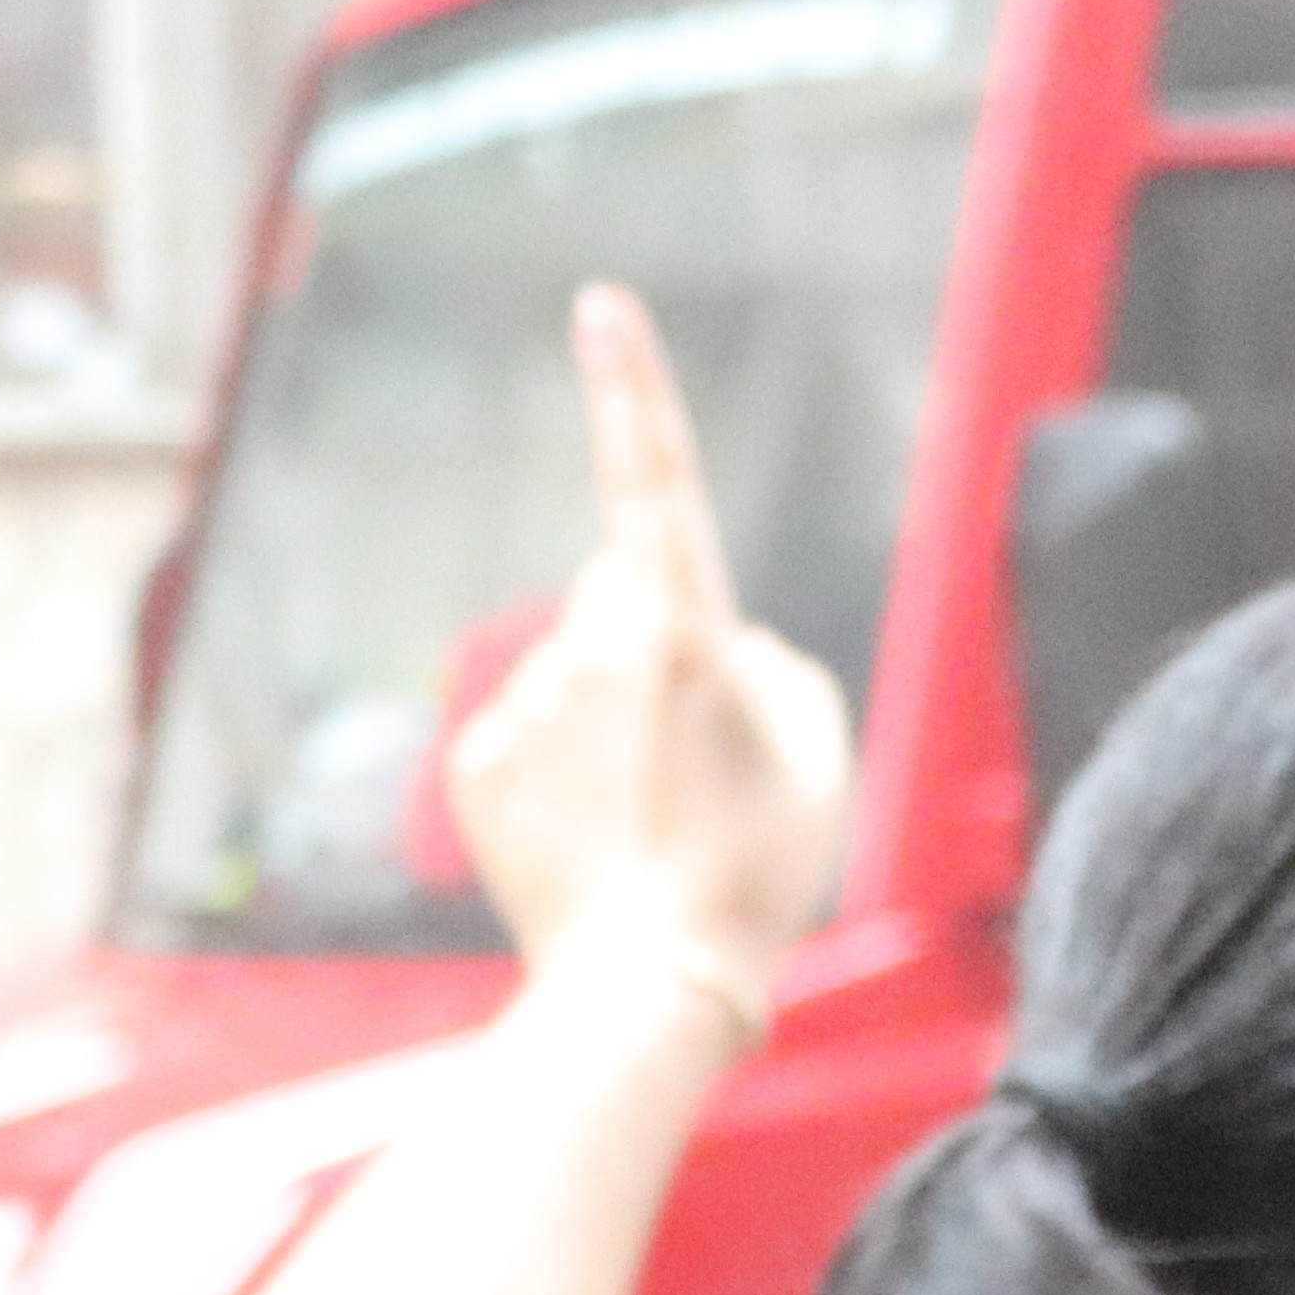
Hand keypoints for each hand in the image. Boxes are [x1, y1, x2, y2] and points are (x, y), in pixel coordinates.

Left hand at [444, 282, 853, 1025]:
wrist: (646, 989)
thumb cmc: (753, 871)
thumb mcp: (820, 755)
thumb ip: (774, 667)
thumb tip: (716, 650)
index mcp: (680, 630)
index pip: (654, 483)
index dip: (631, 390)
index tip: (598, 306)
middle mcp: (587, 648)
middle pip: (620, 598)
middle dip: (652, 644)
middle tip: (700, 758)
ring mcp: (522, 705)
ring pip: (574, 672)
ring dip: (608, 719)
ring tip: (648, 817)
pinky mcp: (474, 763)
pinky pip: (528, 734)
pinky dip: (559, 773)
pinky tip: (592, 838)